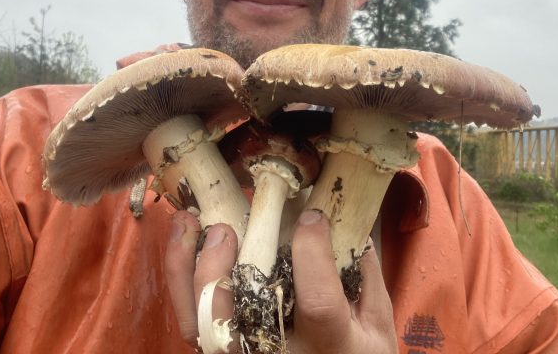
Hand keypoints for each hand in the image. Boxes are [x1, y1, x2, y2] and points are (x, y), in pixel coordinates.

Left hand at [165, 210, 398, 352]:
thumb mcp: (378, 327)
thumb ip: (364, 275)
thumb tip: (347, 220)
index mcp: (328, 345)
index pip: (317, 301)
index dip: (313, 253)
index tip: (313, 217)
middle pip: (234, 321)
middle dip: (218, 270)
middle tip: (224, 229)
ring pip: (198, 324)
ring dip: (186, 269)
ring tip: (189, 223)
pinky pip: (190, 322)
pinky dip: (180, 280)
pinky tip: (183, 243)